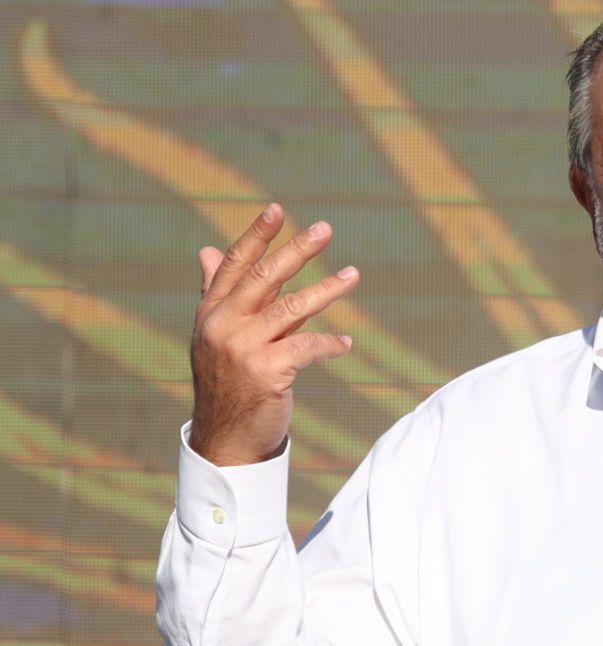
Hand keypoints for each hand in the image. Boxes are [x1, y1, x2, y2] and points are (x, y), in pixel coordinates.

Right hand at [190, 204, 356, 466]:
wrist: (224, 437)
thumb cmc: (228, 381)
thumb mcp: (218, 335)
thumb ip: (220, 293)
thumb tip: (206, 251)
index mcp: (211, 311)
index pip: (234, 264)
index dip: (256, 236)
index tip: (278, 209)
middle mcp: (223, 324)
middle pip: (265, 277)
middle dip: (297, 250)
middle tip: (325, 229)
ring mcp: (243, 348)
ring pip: (292, 308)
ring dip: (328, 290)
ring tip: (354, 274)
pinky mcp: (267, 372)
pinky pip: (308, 347)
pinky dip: (330, 344)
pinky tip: (346, 344)